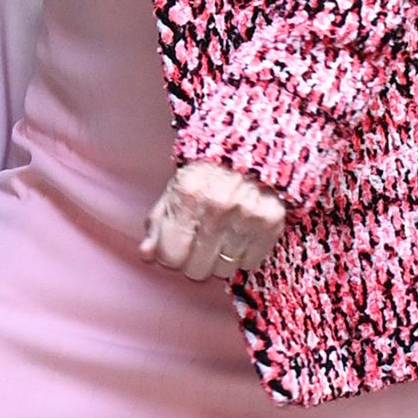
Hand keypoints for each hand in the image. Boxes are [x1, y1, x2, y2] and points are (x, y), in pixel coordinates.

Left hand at [140, 161, 285, 281]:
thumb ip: (158, 223)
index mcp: (188, 196)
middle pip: (197, 270)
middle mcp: (218, 208)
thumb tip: (146, 254)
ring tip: (221, 235)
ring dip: (219, 258)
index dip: (170, 255)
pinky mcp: (271, 223)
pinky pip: (249, 263)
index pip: (171, 255)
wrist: (251, 148)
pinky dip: (243, 254)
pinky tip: (240, 234)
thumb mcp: (175, 189)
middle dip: (194, 259)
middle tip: (199, 240)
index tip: (176, 246)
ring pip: (223, 270)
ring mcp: (247, 217)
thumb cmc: (208, 172)